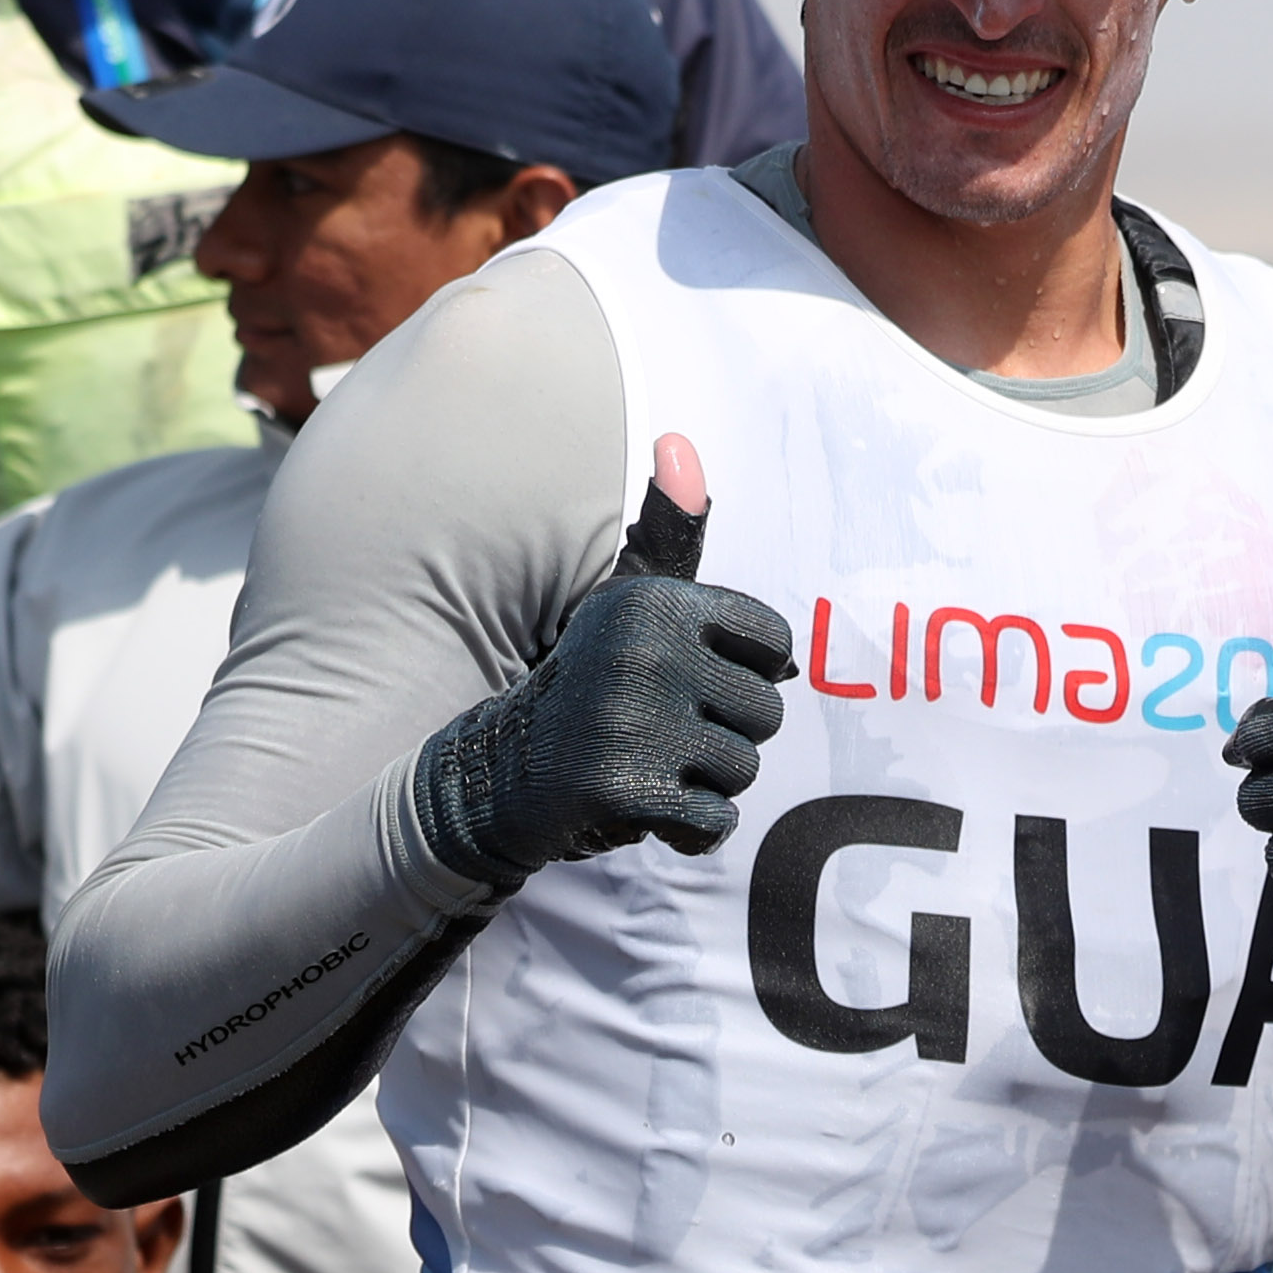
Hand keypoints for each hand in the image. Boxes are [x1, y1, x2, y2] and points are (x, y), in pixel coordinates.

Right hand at [409, 435, 792, 882]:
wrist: (497, 774)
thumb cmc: (588, 685)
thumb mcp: (624, 604)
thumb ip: (667, 535)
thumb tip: (679, 441)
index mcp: (655, 601)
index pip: (775, 642)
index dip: (746, 674)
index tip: (694, 681)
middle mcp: (645, 651)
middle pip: (768, 712)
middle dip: (728, 736)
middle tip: (662, 732)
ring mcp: (633, 721)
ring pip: (744, 769)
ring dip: (706, 783)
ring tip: (649, 763)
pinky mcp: (623, 789)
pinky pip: (713, 822)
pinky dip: (690, 831)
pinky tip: (645, 808)